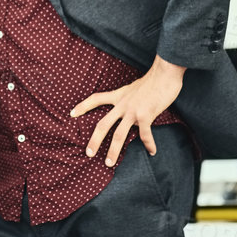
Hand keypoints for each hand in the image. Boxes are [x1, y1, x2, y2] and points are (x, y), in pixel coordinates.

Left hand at [69, 58, 186, 166]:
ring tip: (110, 163)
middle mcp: (122, 104)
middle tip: (88, 153)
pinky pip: (144, 135)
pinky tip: (151, 152)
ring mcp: (133, 111)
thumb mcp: (134, 87)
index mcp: (119, 96)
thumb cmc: (153, 80)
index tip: (72, 113)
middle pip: (103, 124)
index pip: (96, 99)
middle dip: (94, 140)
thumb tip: (128, 108)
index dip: (83, 106)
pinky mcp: (146, 115)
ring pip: (118, 135)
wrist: (165, 73)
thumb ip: (128, 98)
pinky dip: (149, 145)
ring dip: (113, 151)